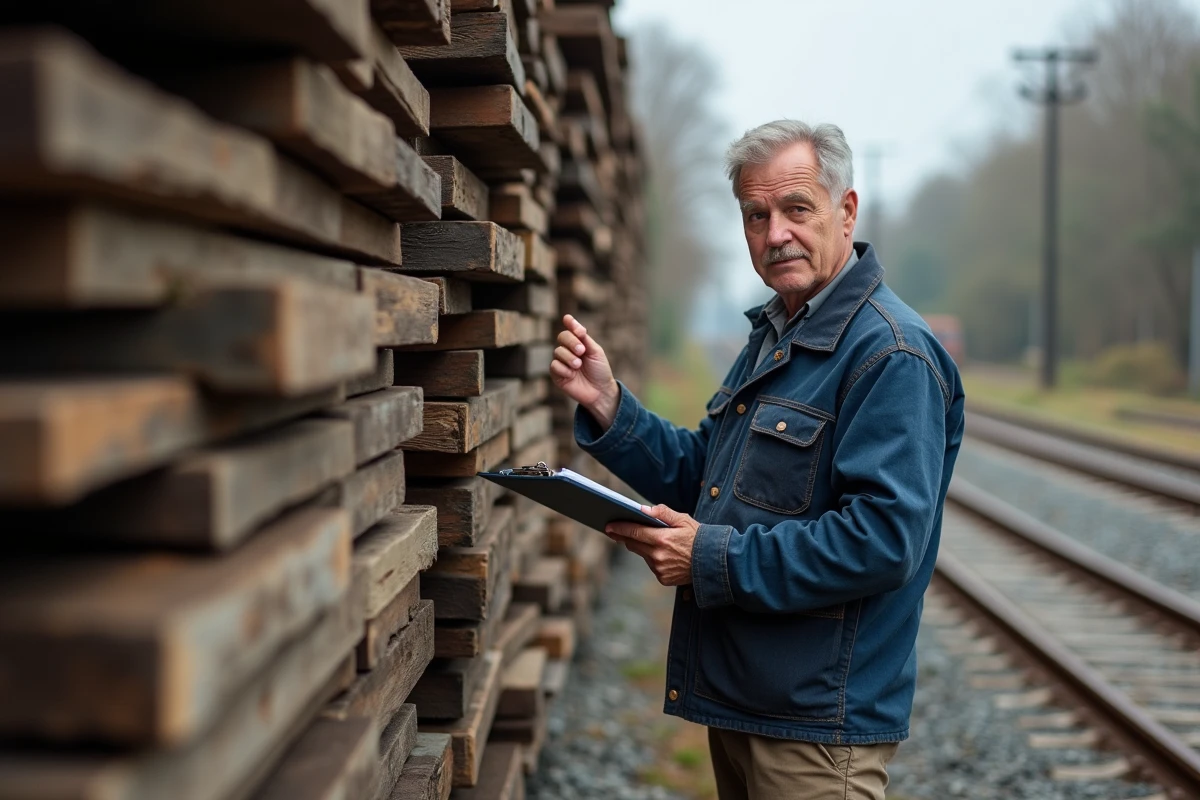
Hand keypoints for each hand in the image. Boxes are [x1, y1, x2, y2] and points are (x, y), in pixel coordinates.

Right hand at [550, 314, 618, 429]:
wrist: (600, 391)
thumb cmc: (600, 370)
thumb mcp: (595, 352)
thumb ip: (585, 339)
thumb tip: (575, 326)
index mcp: (579, 343)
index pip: (571, 329)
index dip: (570, 323)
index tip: (568, 319)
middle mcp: (569, 350)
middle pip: (562, 337)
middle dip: (571, 342)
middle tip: (581, 351)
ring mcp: (562, 362)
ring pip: (557, 351)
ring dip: (569, 358)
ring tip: (578, 366)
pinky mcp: (557, 375)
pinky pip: (554, 366)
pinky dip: (564, 369)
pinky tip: (572, 375)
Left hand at [606, 504, 699, 586]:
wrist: (714, 562)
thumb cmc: (699, 537)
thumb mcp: (684, 520)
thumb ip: (662, 513)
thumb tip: (643, 508)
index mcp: (662, 539)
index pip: (634, 532)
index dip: (619, 528)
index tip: (608, 526)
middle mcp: (658, 556)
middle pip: (633, 545)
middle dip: (624, 537)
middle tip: (615, 530)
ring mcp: (660, 569)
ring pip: (642, 555)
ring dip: (641, 547)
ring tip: (647, 539)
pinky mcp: (663, 578)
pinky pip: (652, 565)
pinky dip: (653, 558)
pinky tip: (663, 554)